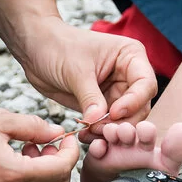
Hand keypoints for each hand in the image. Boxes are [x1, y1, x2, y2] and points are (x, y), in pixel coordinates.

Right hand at [0, 103, 79, 181]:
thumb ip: (34, 127)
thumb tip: (57, 133)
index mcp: (9, 175)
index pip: (58, 173)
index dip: (70, 154)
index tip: (67, 139)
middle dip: (62, 173)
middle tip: (53, 149)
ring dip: (45, 180)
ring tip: (32, 151)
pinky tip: (17, 159)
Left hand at [19, 17, 156, 142]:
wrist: (36, 49)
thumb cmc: (58, 47)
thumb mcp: (76, 71)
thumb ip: (89, 97)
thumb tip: (98, 121)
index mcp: (131, 56)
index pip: (145, 84)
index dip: (134, 101)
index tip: (114, 113)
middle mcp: (129, 75)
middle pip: (140, 106)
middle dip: (122, 122)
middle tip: (101, 130)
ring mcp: (117, 92)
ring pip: (126, 120)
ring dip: (110, 130)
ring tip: (90, 134)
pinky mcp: (103, 105)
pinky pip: (108, 124)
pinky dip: (99, 132)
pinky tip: (85, 135)